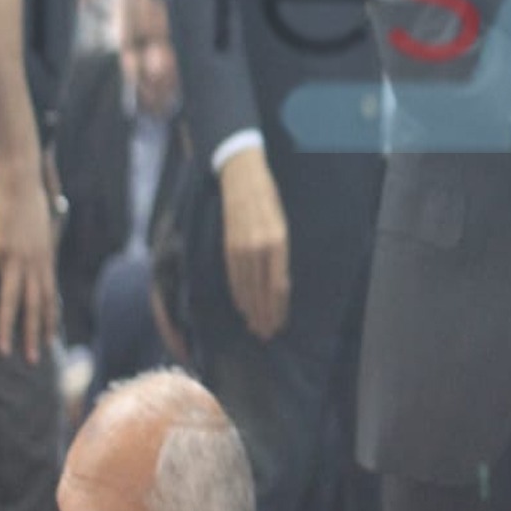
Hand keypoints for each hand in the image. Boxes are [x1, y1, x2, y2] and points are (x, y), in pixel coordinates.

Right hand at [0, 161, 56, 362]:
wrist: (22, 177)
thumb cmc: (30, 200)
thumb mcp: (43, 228)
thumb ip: (40, 247)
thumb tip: (39, 258)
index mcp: (46, 257)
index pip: (51, 296)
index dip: (51, 319)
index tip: (51, 341)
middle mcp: (35, 260)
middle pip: (36, 304)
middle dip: (35, 333)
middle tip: (33, 358)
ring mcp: (17, 254)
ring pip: (13, 297)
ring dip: (8, 325)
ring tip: (4, 349)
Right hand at [220, 147, 289, 339]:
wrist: (242, 176)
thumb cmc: (268, 199)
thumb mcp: (282, 223)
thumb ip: (280, 254)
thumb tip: (280, 284)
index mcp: (278, 240)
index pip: (279, 285)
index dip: (278, 308)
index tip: (279, 325)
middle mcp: (260, 247)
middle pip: (263, 291)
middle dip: (265, 315)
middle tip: (267, 334)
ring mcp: (242, 247)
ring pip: (247, 288)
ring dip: (252, 309)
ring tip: (256, 326)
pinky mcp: (228, 246)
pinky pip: (234, 277)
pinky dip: (239, 294)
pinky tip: (242, 306)